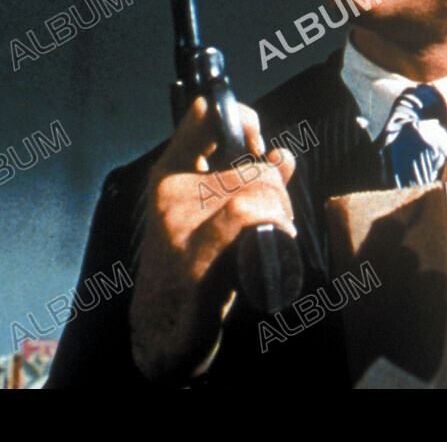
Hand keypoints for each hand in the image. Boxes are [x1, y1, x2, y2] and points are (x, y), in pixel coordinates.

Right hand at [129, 97, 295, 381]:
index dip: (242, 118)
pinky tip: (280, 238)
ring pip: (258, 188)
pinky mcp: (196, 254)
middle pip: (250, 165)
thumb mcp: (211, 217)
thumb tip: (284, 155)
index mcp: (168, 175)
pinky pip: (246, 212)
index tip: (259, 141)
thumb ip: (246, 182)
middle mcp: (170, 192)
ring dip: (282, 212)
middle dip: (277, 189)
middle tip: (279, 216)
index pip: (203, 116)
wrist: (163, 331)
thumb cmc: (193, 271)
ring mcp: (180, 222)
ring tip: (276, 235)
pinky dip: (274, 221)